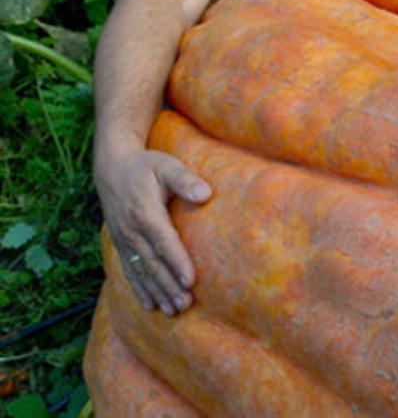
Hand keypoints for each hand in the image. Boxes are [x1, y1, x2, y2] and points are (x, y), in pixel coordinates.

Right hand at [95, 144, 210, 315]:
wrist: (112, 168)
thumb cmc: (147, 166)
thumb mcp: (167, 166)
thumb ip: (185, 180)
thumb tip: (205, 193)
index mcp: (145, 213)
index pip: (164, 242)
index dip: (177, 262)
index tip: (191, 281)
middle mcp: (131, 231)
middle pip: (153, 263)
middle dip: (169, 286)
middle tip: (186, 305)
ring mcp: (124, 241)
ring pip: (142, 272)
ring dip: (157, 293)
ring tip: (172, 312)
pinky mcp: (121, 245)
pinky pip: (130, 271)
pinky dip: (140, 290)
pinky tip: (150, 306)